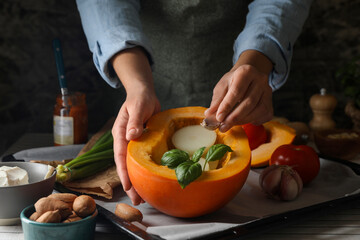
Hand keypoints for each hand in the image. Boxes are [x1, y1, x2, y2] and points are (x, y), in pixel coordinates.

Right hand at [111, 47, 158, 204]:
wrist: (144, 94)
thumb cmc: (139, 99)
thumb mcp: (137, 108)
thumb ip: (133, 121)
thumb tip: (131, 136)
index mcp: (120, 134)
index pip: (120, 156)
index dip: (124, 172)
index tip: (128, 186)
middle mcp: (125, 141)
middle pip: (125, 165)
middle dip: (130, 183)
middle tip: (137, 200)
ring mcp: (133, 143)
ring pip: (134, 165)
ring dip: (138, 180)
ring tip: (143, 197)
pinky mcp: (143, 143)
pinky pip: (143, 159)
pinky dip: (145, 170)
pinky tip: (151, 180)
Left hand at [205, 50, 273, 131]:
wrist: (248, 78)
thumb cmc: (232, 82)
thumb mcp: (222, 87)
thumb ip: (216, 101)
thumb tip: (209, 115)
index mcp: (246, 72)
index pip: (237, 91)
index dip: (227, 106)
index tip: (218, 118)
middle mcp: (260, 79)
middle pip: (249, 102)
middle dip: (234, 117)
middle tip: (223, 126)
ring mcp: (268, 91)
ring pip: (258, 110)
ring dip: (242, 121)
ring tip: (229, 125)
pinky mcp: (271, 102)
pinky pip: (264, 115)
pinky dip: (253, 121)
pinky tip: (243, 121)